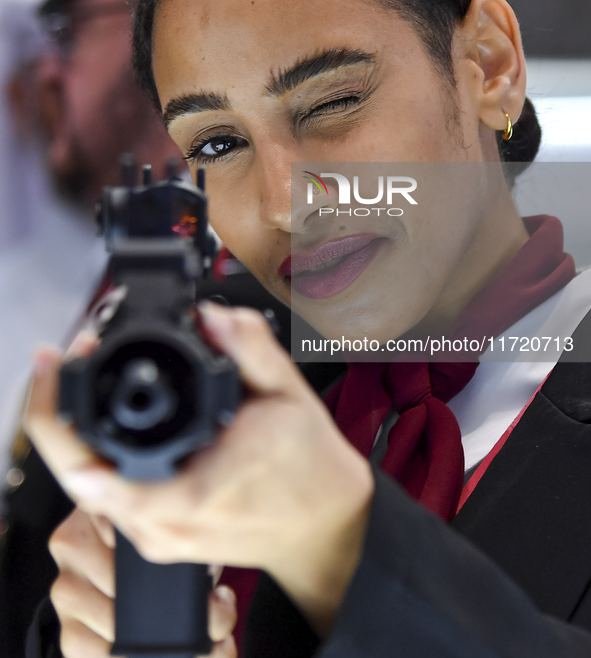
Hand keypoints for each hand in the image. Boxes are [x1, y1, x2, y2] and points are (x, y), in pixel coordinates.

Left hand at [26, 306, 373, 633]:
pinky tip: (113, 422)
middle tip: (70, 361)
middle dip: (63, 410)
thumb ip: (250, 347)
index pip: (87, 468)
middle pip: (73, 470)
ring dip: (78, 433)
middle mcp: (163, 525)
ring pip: (86, 485)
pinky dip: (99, 455)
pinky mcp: (159, 539)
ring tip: (88, 380)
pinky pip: (108, 497)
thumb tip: (210, 316)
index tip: (56, 365)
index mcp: (190, 492)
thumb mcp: (289, 394)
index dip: (56, 411)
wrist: (325, 525)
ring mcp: (158, 539)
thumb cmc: (311, 471)